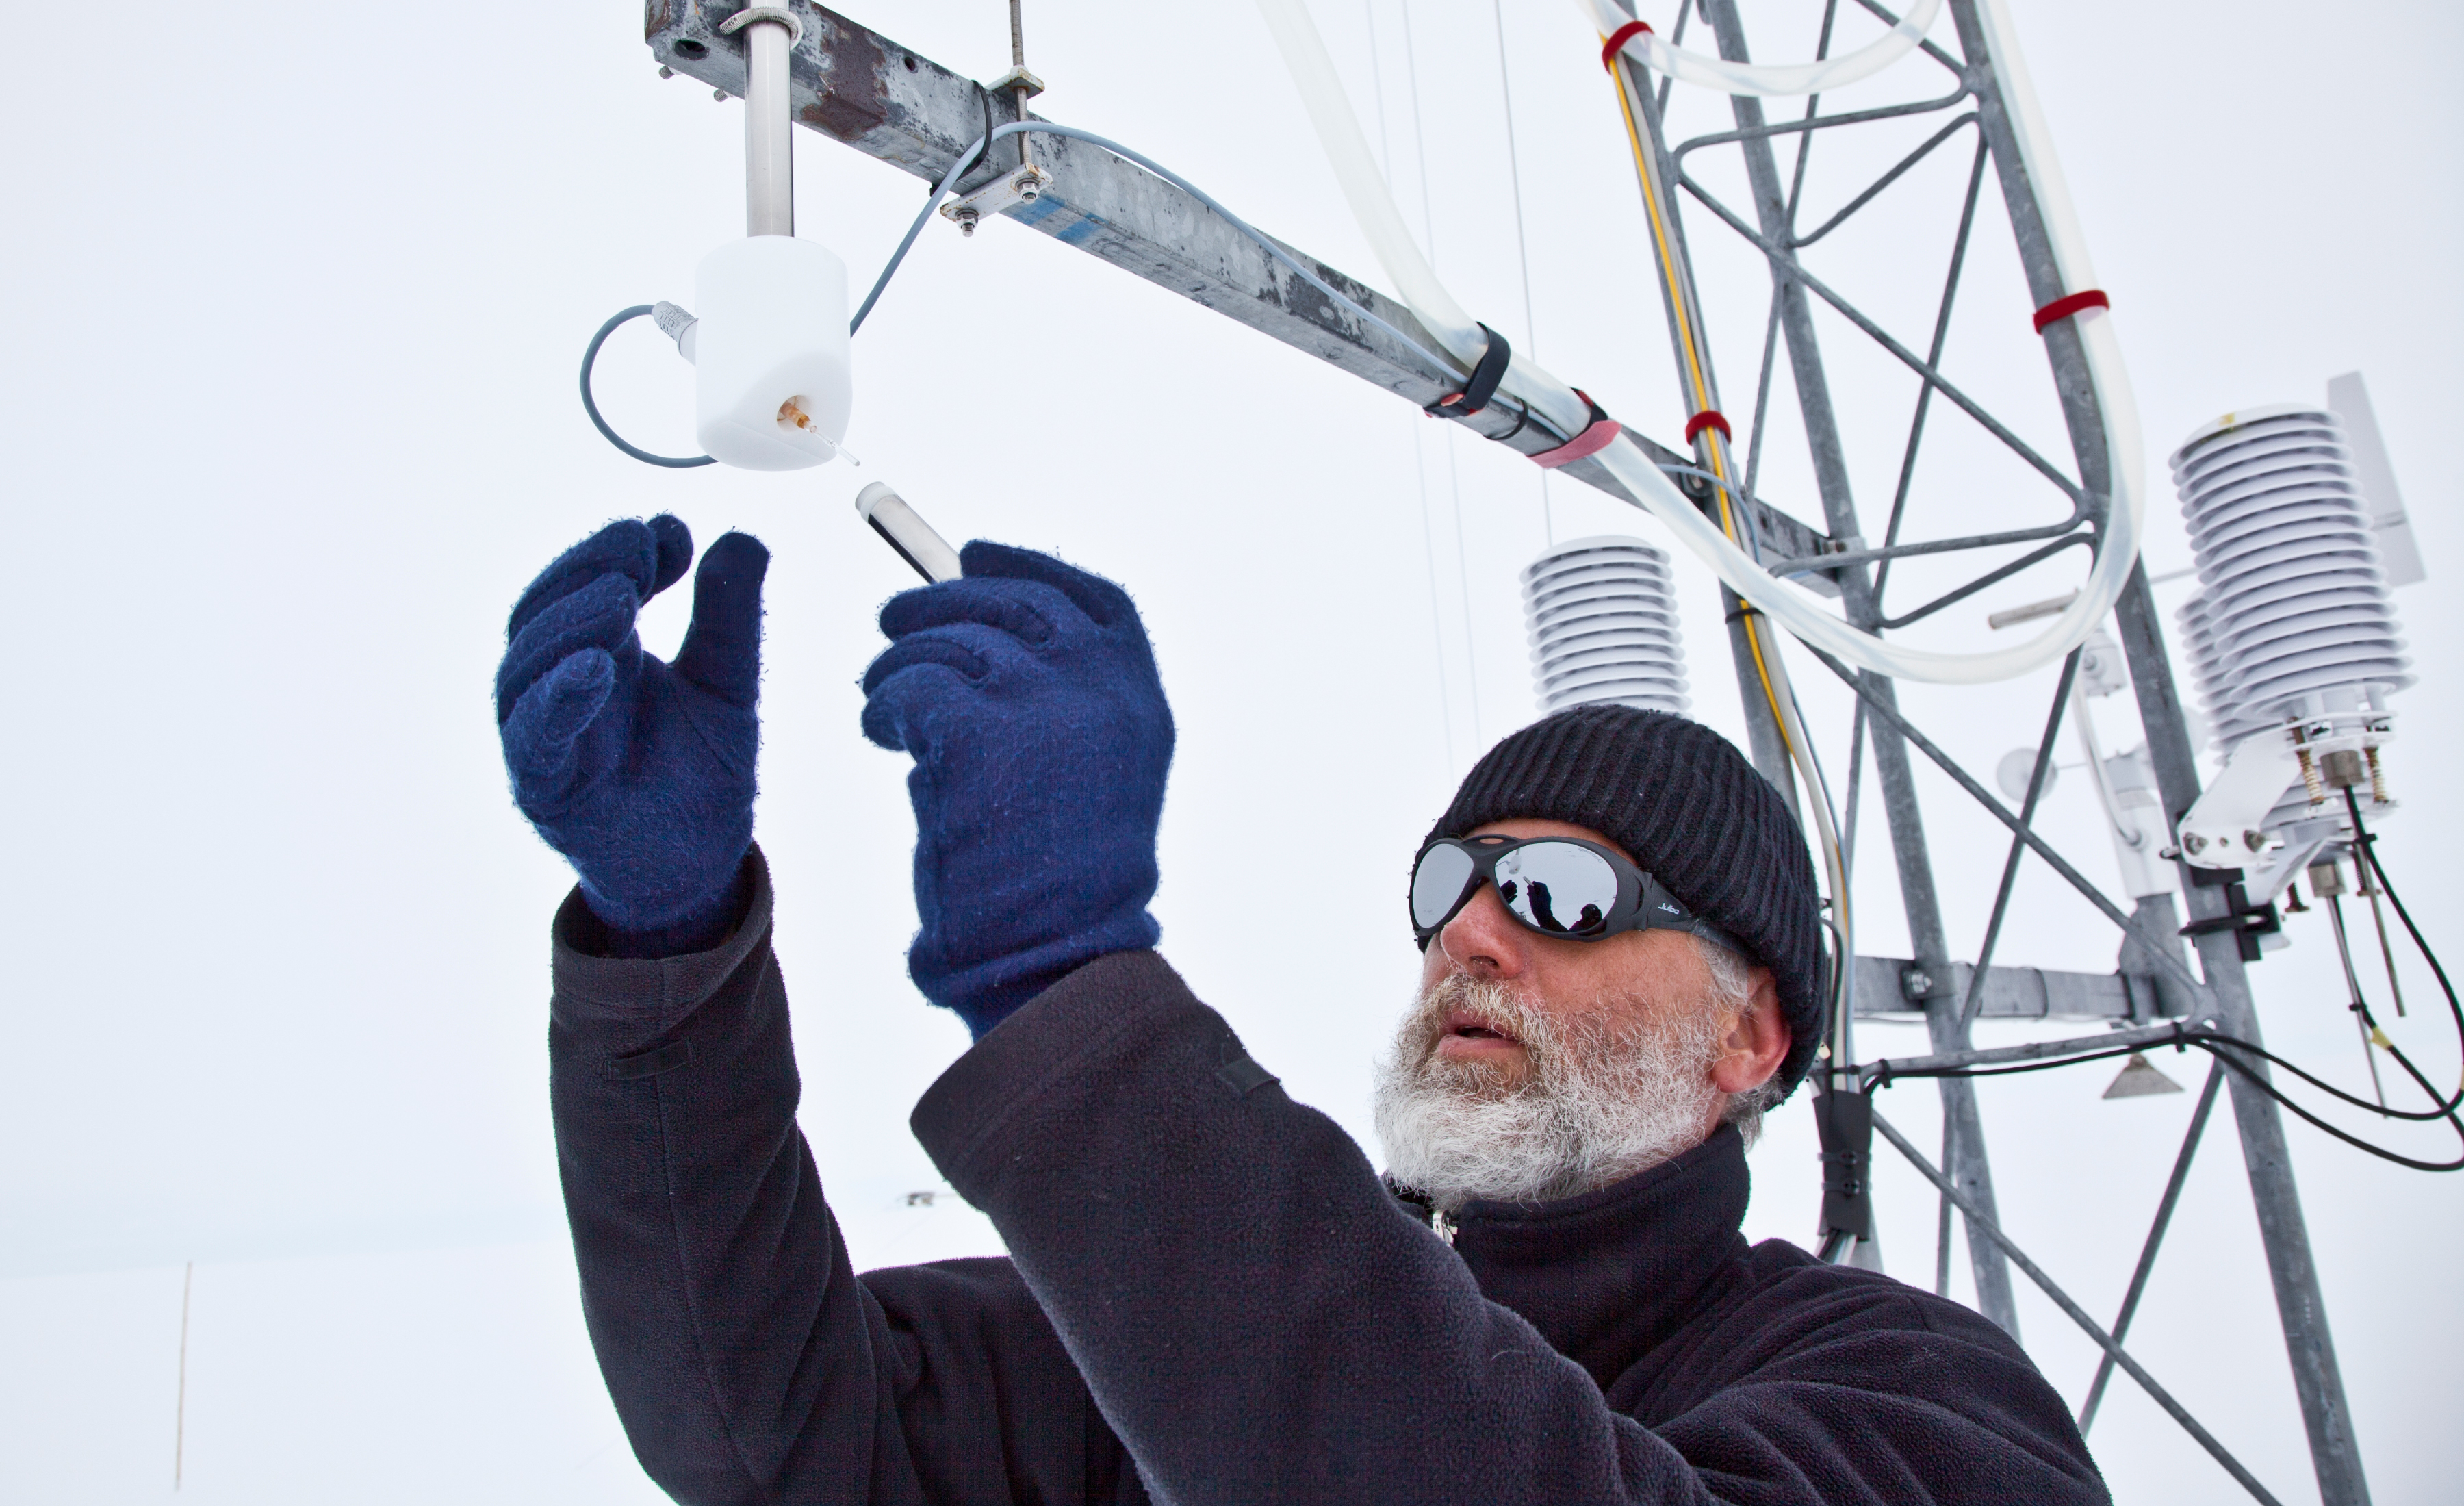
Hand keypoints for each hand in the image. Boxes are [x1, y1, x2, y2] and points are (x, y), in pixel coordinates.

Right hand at [497, 515, 769, 955]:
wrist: (698, 866)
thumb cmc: (702, 774)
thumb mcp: (730, 683)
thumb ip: (731, 616)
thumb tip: (744, 537)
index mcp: (598, 651)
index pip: (587, 582)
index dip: (620, 548)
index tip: (671, 531)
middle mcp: (559, 684)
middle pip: (546, 609)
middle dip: (593, 568)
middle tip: (645, 548)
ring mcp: (544, 733)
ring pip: (528, 664)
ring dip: (574, 620)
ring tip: (626, 595)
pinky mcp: (543, 785)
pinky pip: (533, 736)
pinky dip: (557, 697)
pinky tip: (596, 667)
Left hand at [861, 542, 1173, 1037]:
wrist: (1050, 959)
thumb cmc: (1055, 888)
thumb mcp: (1089, 781)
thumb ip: (1059, 709)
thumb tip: (973, 634)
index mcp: (1139, 703)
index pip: (1096, 600)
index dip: (1031, 565)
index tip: (977, 551)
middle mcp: (1103, 693)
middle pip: (1016, 601)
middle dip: (943, 599)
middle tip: (892, 620)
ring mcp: (1045, 706)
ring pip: (952, 638)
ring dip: (900, 658)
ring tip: (879, 697)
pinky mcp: (982, 733)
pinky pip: (913, 683)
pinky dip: (884, 701)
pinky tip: (881, 732)